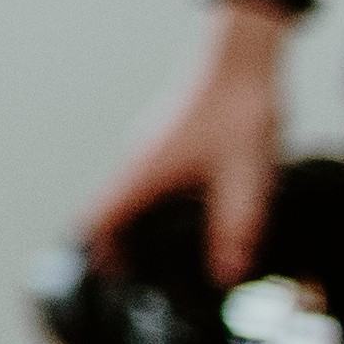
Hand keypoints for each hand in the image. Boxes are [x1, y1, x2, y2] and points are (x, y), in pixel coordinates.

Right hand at [84, 18, 294, 283]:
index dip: (98, 254)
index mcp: (144, 173)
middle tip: (140, 283)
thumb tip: (225, 276)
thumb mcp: (245, 179)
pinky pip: (146, 182)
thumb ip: (234, 229)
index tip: (107, 284)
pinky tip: (189, 220)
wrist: (241, 59)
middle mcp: (137, 160)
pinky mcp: (166, 141)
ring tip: (164, 260)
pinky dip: (153, 208)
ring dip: (135, 226)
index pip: (99, 220)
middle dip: (117, 247)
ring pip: (128, 196)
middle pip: (108, 211)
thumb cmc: (238, 112)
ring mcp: (149, 148)